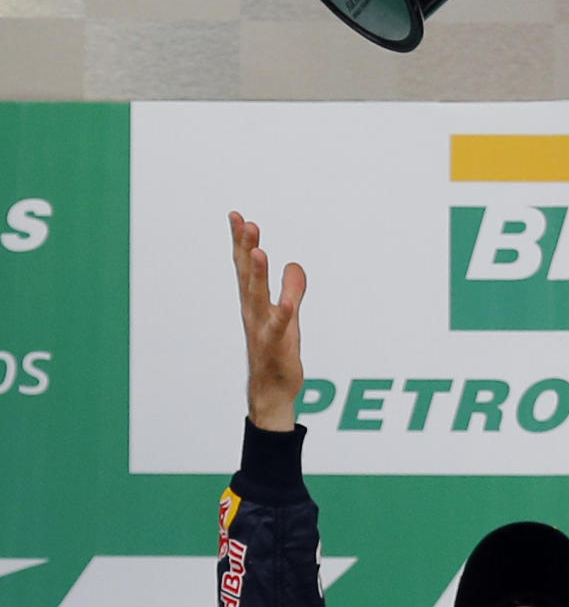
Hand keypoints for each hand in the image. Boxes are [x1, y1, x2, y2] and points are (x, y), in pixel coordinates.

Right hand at [229, 211, 305, 430]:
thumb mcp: (288, 315)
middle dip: (245, 249)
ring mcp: (261, 328)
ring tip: (258, 251)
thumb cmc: (277, 352)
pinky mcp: (276, 346)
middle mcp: (253, 312)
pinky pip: (279, 328)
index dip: (240, 242)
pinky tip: (286, 303)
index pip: (244, 267)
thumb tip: (294, 264)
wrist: (272, 391)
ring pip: (257, 297)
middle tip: (245, 223)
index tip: (236, 216)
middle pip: (247, 275)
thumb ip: (292, 289)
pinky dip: (282, 314)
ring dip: (257, 274)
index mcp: (254, 302)